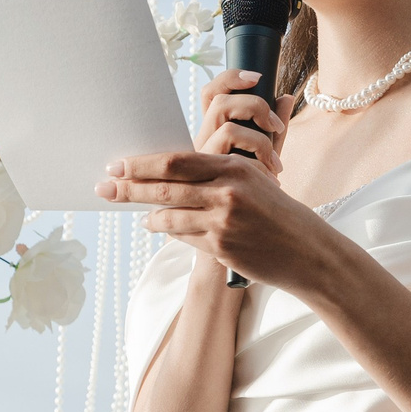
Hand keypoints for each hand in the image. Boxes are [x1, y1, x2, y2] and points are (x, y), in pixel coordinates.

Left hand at [97, 148, 336, 287]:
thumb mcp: (258, 178)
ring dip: (147, 215)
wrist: (307, 251)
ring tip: (133, 212)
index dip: (142, 164)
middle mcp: (226, 192)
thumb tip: (183, 161)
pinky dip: (168, 231)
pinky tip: (158, 226)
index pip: (176, 161)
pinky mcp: (221, 247)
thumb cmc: (279, 212)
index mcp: (233, 167)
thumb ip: (222, 167)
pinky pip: (183, 237)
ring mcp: (223, 222)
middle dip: (128, 188)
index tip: (117, 165)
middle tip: (103, 188)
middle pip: (164, 188)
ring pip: (168, 216)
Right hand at [192, 67, 293, 173]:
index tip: (257, 77)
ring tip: (273, 160)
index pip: (211, 93)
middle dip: (254, 106)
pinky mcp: (208, 178)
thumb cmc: (258, 181)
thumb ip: (276, 128)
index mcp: (211, 130)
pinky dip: (259, 163)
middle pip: (219, 103)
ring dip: (259, 139)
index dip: (230, 78)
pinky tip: (270, 175)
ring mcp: (202, 159)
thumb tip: (287, 97)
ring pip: (227, 129)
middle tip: (276, 126)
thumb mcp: (269, 152)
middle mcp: (201, 141)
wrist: (251, 224)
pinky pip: (235, 158)